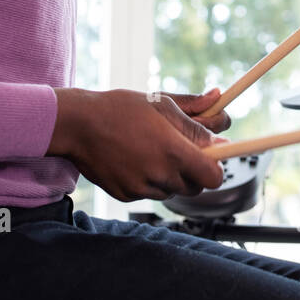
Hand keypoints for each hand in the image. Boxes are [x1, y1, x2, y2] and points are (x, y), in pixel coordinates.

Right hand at [46, 88, 230, 201]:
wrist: (78, 125)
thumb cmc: (120, 108)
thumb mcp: (161, 104)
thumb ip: (195, 118)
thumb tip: (221, 116)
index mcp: (174, 152)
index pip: (214, 177)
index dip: (215, 168)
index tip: (210, 156)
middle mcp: (160, 175)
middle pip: (195, 187)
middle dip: (194, 172)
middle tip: (179, 150)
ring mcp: (141, 188)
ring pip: (171, 191)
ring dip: (170, 176)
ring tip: (151, 150)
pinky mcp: (126, 195)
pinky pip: (149, 193)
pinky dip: (148, 181)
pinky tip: (134, 159)